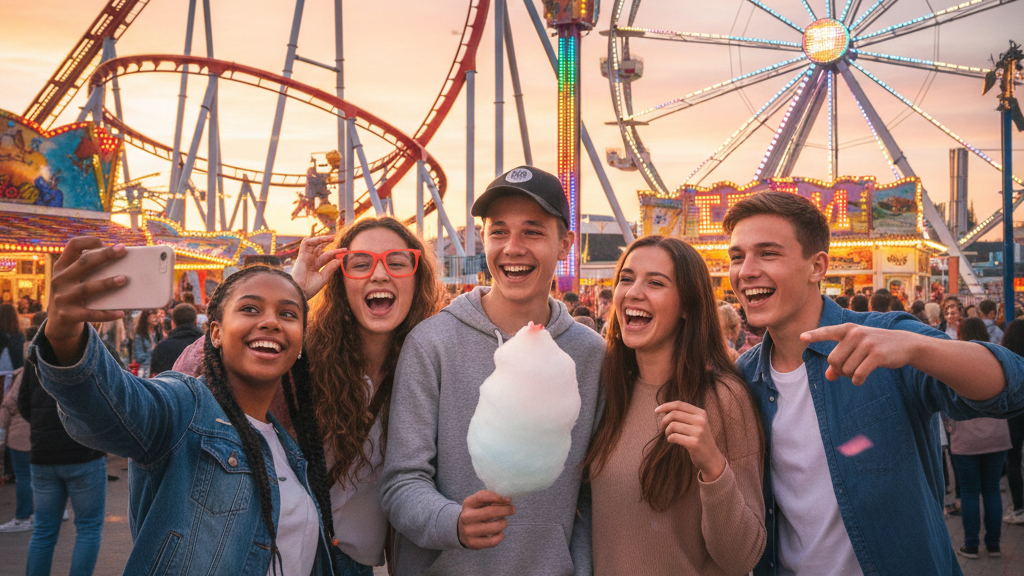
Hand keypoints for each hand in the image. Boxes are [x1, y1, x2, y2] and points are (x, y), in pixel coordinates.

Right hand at [45, 237, 127, 364]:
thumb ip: (89, 271)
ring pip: (87, 288)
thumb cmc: (75, 296)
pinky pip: (91, 314)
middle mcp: (59, 279)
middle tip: (123, 250)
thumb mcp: (75, 281)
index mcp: (62, 267)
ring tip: (124, 279)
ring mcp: (62, 297)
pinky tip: (121, 313)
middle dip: (104, 255)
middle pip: (83, 263)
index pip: (72, 245)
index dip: (89, 241)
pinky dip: (107, 314)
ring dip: (107, 283)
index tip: (105, 243)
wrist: (58, 325)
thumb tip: (124, 265)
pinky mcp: (68, 315)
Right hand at [290, 235, 343, 298]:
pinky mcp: (302, 256)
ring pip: (313, 244)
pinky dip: (312, 240)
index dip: (336, 253)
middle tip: (337, 240)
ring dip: (322, 239)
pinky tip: (321, 239)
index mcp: (316, 266)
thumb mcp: (323, 277)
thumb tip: (339, 260)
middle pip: (321, 249)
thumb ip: (330, 268)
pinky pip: (305, 244)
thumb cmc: (310, 287)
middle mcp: (311, 260)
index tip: (345, 251)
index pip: (328, 256)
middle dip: (329, 244)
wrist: (300, 291)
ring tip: (332, 238)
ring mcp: (307, 258)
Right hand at [457, 490, 515, 549]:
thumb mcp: (477, 502)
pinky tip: (499, 532)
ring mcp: (469, 531)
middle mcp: (466, 517)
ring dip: (504, 523)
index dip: (498, 497)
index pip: (484, 496)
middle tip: (512, 509)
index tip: (508, 500)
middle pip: (491, 512)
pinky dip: (500, 536)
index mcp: (468, 503)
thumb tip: (507, 500)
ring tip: (503, 522)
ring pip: (495, 527)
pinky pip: (493, 541)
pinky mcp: (473, 543)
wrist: (459, 530)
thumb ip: (490, 498)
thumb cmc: (475, 513)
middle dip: (506, 510)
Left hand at [655, 401, 725, 481]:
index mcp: (701, 413)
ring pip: (673, 425)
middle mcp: (701, 420)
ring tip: (669, 435)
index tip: (656, 410)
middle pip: (674, 414)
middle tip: (662, 428)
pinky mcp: (694, 443)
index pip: (679, 404)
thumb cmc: (700, 439)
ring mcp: (698, 432)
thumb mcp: (697, 424)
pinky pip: (674, 437)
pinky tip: (672, 441)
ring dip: (666, 431)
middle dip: (664, 421)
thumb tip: (664, 409)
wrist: (712, 458)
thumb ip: (684, 415)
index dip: (666, 406)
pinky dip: (669, 439)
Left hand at [801, 323, 917, 384]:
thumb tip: (829, 377)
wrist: (904, 344)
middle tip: (849, 370)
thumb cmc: (875, 346)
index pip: (827, 332)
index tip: (801, 337)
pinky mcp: (876, 355)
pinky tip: (861, 379)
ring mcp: (866, 344)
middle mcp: (855, 334)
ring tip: (860, 370)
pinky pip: (858, 375)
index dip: (814, 336)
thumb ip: (840, 361)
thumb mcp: (857, 349)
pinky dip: (858, 381)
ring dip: (850, 376)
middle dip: (839, 370)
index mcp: (848, 329)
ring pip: (845, 370)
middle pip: (833, 360)